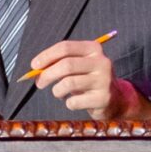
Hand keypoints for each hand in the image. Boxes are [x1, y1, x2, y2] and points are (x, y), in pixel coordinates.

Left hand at [28, 41, 150, 121]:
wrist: (116, 99)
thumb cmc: (89, 80)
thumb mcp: (79, 66)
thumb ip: (60, 63)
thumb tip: (36, 69)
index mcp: (94, 48)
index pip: (66, 47)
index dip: (47, 56)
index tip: (34, 66)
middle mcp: (101, 62)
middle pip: (66, 65)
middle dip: (47, 74)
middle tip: (39, 83)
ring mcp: (104, 80)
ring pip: (68, 83)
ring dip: (57, 90)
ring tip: (58, 93)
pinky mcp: (103, 98)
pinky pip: (74, 101)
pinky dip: (68, 103)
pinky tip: (73, 102)